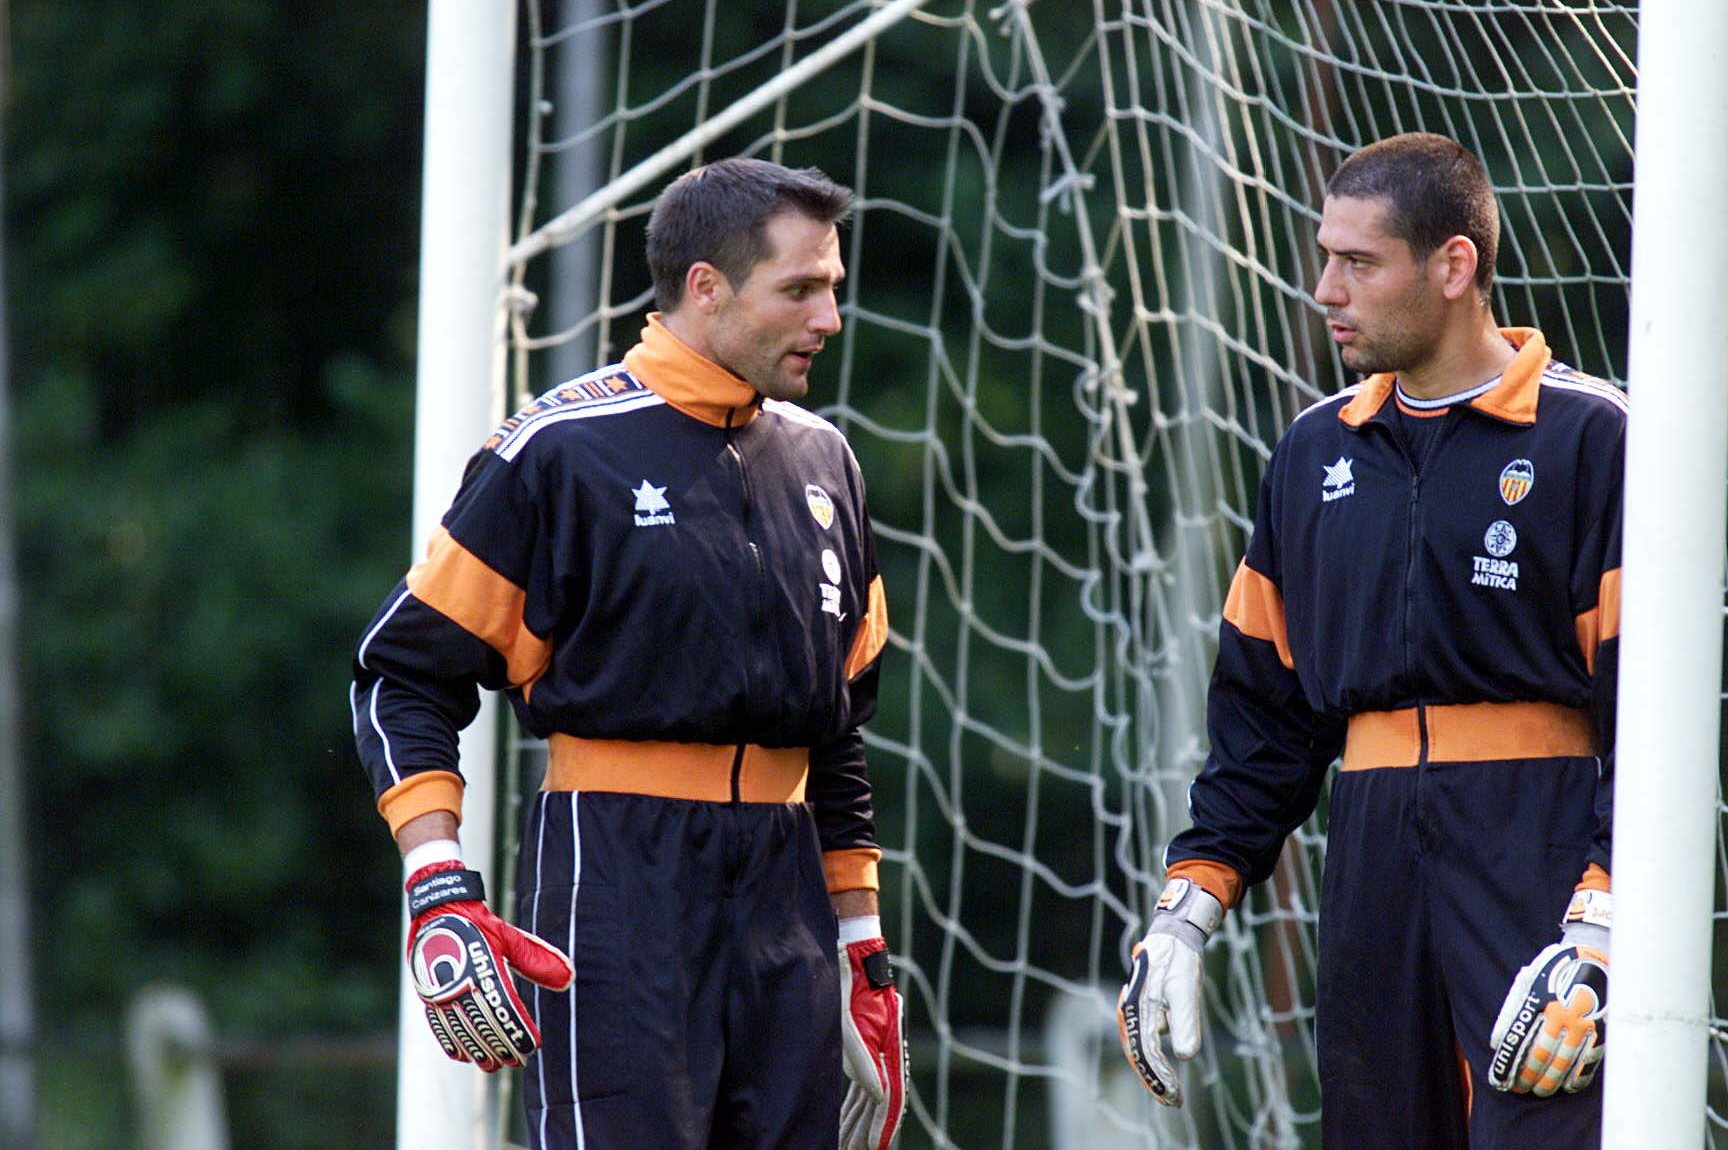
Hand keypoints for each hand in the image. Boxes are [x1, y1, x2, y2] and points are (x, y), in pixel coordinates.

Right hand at [405, 860, 574, 1072]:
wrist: (438, 908)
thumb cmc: (479, 923)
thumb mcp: (511, 938)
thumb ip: (537, 961)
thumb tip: (568, 979)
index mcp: (488, 971)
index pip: (508, 1012)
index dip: (521, 1033)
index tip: (533, 1046)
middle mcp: (464, 985)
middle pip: (486, 1028)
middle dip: (503, 1048)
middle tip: (517, 1061)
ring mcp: (443, 993)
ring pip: (463, 1033)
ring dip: (479, 1052)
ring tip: (493, 1065)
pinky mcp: (428, 995)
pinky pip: (439, 1027)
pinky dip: (452, 1044)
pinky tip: (463, 1056)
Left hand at [838, 936, 907, 1149]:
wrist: (849, 955)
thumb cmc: (846, 985)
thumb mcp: (846, 1022)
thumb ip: (861, 1059)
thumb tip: (881, 1096)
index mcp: (887, 1049)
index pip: (890, 1097)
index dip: (883, 1126)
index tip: (875, 1148)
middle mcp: (883, 1054)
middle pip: (879, 1103)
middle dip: (868, 1132)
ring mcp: (873, 1053)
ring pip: (869, 1098)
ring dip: (859, 1123)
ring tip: (848, 1145)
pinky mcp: (861, 1049)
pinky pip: (860, 1086)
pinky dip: (852, 1106)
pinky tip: (844, 1121)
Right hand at [1117, 876, 1223, 1105]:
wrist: (1172, 937)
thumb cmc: (1178, 961)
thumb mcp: (1185, 990)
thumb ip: (1184, 1022)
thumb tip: (1184, 1056)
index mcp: (1136, 1008)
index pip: (1144, 1052)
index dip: (1158, 1077)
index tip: (1173, 1095)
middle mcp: (1129, 1012)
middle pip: (1138, 1055)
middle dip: (1154, 1080)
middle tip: (1172, 1102)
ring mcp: (1133, 1012)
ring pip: (1139, 1050)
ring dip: (1153, 1072)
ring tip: (1169, 1094)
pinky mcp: (1142, 1012)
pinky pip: (1143, 1041)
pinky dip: (1152, 1059)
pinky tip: (1163, 1071)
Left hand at [1488, 890, 1610, 1096]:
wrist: (1596, 954)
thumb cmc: (1556, 968)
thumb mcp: (1528, 980)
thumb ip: (1511, 1011)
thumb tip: (1498, 1042)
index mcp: (1539, 1002)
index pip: (1518, 1042)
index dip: (1509, 1065)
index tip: (1500, 1080)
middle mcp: (1561, 1017)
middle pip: (1540, 1058)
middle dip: (1527, 1077)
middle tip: (1519, 1088)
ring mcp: (1584, 1026)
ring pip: (1564, 1065)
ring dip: (1549, 1082)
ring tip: (1538, 1090)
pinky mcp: (1603, 1031)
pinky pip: (1588, 1062)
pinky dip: (1576, 1078)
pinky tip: (1567, 1087)